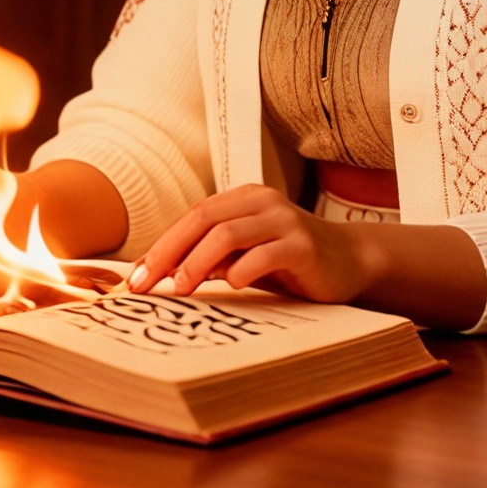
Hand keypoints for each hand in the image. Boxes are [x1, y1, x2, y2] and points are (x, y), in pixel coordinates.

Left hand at [128, 184, 372, 301]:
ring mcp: (284, 221)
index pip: (192, 217)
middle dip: (169, 252)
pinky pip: (263, 254)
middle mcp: (262, 202)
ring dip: (197, 262)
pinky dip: (241, 271)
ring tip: (182, 288)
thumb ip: (210, 258)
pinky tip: (231, 286)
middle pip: (203, 220)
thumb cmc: (289, 262)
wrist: (350, 262)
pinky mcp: (303, 245)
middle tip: (148, 284)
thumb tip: (159, 273)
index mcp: (243, 199)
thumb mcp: (244, 256)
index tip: (136, 278)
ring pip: (228, 234)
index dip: (161, 246)